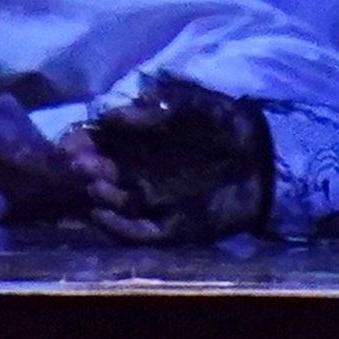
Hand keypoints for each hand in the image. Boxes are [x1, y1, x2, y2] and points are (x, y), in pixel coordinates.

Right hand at [63, 76, 276, 242]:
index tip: (67, 141)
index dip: (85, 143)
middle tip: (76, 162)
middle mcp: (145, 175)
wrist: (271, 156)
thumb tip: (114, 111)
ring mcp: (158, 203)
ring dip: (101, 193)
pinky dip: (118, 227)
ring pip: (119, 202)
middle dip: (88, 167)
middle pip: (106, 174)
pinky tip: (99, 213)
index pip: (105, 145)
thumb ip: (159, 106)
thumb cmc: (230, 124)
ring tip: (91, 180)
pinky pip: (140, 233)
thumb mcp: (195, 105)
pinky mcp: (174, 229)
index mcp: (146, 145)